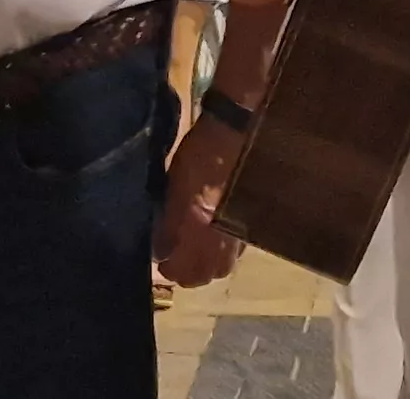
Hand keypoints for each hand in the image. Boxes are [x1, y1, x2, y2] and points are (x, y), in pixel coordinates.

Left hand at [154, 115, 250, 287]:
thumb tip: (160, 251)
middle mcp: (222, 243)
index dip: (169, 269)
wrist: (236, 135)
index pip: (181, 272)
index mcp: (199, 234)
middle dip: (190, 272)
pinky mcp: (249, 224)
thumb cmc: (197, 159)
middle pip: (205, 275)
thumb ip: (166, 227)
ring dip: (207, 264)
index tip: (160, 261)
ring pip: (222, 266)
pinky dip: (222, 250)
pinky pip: (235, 250)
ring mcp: (239, 235)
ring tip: (194, 248)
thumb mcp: (172, 192)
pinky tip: (214, 235)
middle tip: (176, 257)